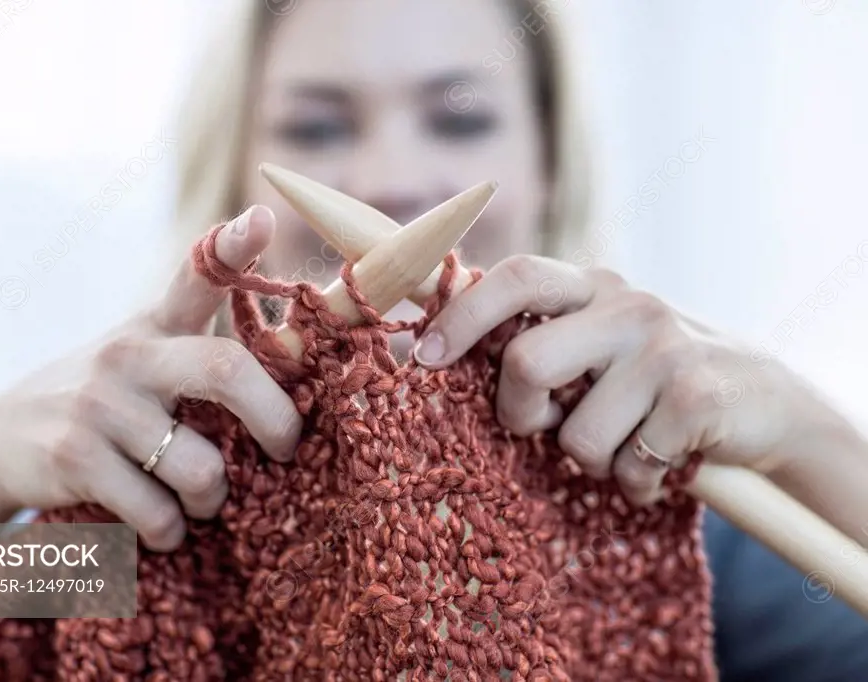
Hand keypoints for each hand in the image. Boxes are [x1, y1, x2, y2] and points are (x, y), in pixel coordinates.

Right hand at [0, 206, 301, 548]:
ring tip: (205, 502)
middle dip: (275, 420)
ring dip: (214, 500)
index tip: (264, 218)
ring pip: (202, 467)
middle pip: (226, 369)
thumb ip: (203, 355)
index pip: (198, 273)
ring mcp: (100, 404)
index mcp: (156, 327)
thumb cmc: (103, 402)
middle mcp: (131, 355)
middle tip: (286, 449)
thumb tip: (297, 379)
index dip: (234, 245)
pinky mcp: (74, 456)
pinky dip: (171, 531)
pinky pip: (158, 512)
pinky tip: (164, 528)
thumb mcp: (144, 360)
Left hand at [413, 255, 846, 504]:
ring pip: (576, 434)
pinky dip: (635, 484)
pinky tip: (660, 464)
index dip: (461, 314)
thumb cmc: (653, 378)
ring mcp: (665, 347)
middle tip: (540, 424)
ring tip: (624, 446)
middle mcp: (627, 304)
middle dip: (519, 413)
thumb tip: (436, 344)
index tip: (425, 357)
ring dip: (591, 461)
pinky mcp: (695, 397)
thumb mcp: (598, 342)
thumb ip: (539, 336)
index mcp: (591, 286)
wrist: (769, 403)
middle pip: (526, 363)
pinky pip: (628, 467)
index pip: (514, 276)